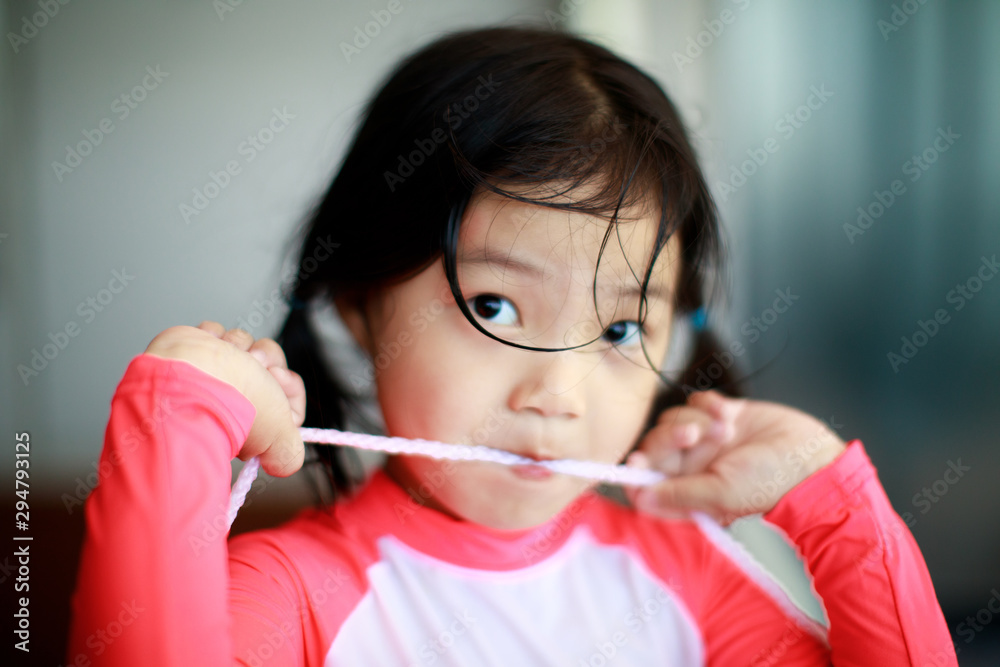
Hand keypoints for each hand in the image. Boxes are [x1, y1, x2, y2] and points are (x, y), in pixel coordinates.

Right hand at [144, 321, 305, 476]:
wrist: (188, 377)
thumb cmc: (230, 403)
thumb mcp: (278, 437)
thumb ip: (287, 455)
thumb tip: (285, 464)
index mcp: (253, 416)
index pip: (286, 395)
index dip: (289, 385)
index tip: (280, 381)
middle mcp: (233, 395)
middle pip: (270, 364)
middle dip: (267, 360)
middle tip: (256, 366)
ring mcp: (214, 370)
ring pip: (246, 343)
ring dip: (240, 346)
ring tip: (228, 357)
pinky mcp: (195, 349)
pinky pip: (217, 332)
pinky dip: (213, 336)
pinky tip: (208, 349)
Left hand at [624, 390, 845, 523]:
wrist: (812, 457)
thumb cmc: (772, 483)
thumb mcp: (722, 493)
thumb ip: (679, 494)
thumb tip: (640, 497)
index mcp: (687, 492)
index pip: (645, 483)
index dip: (636, 471)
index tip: (638, 459)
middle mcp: (692, 466)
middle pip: (655, 444)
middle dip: (670, 437)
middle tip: (693, 437)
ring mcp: (705, 439)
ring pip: (673, 417)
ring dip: (696, 419)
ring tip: (725, 431)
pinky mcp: (720, 414)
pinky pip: (696, 400)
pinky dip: (709, 404)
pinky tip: (729, 415)